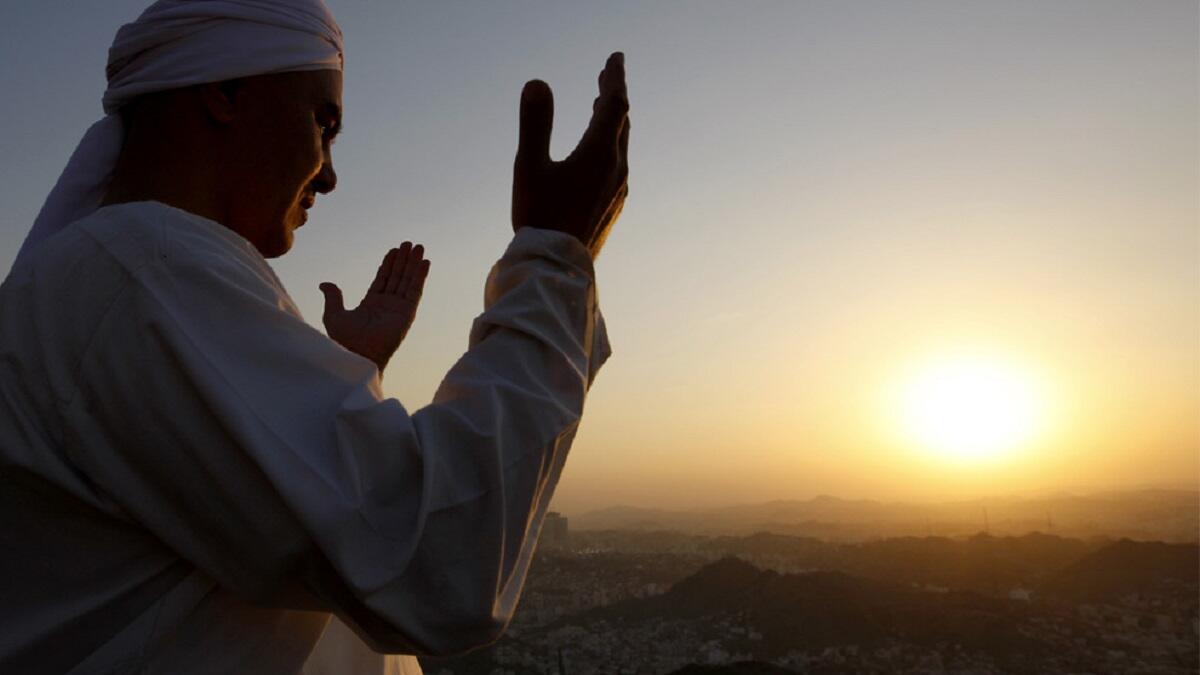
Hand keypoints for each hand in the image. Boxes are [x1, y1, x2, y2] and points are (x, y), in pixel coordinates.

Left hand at [319, 242, 429, 374]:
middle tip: (408, 244)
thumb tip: (324, 284)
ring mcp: (398, 309)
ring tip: (418, 247)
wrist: (358, 356)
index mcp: (371, 305)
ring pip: (407, 281)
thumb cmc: (345, 342)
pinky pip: (415, 291)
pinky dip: (420, 276)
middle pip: (397, 277)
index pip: (382, 279)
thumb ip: (333, 298)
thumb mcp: (333, 315)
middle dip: (403, 260)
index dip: (388, 264)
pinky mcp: (407, 313)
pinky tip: (424, 263)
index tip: (394, 250)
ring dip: (413, 264)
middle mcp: (387, 306)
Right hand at [512, 51, 629, 258]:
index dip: (615, 77)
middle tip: (607, 74)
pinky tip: (598, 154)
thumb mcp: (529, 166)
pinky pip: (617, 164)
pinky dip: (610, 144)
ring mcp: (617, 190)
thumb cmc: (539, 217)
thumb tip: (537, 82)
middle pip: (621, 122)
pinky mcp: (612, 207)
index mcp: (599, 153)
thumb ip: (534, 122)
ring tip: (600, 104)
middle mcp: (616, 169)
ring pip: (620, 144)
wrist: (555, 267)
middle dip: (613, 94)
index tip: (615, 58)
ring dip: (611, 120)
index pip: (614, 104)